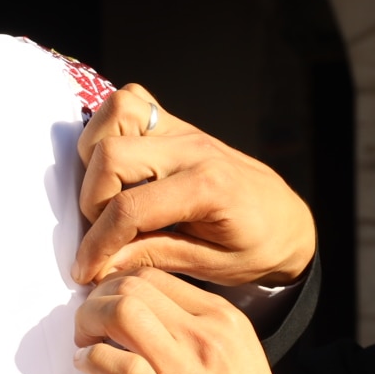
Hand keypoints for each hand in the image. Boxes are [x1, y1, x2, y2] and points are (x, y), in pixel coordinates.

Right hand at [74, 83, 316, 287]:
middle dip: (94, 201)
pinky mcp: (178, 125)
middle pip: (112, 154)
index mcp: (209, 187)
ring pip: (118, 112)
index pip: (130, 208)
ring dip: (97, 156)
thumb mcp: (213, 266)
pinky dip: (112, 129)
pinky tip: (120, 171)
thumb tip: (101, 263)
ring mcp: (186, 131)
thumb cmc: (258, 247)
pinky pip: (133, 104)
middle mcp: (194, 149)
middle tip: (106, 233)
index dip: (98, 244)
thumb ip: (155, 257)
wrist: (288, 222)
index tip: (87, 269)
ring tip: (109, 198)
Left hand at [75, 268, 317, 373]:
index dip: (119, 286)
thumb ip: (198, 337)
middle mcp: (205, 337)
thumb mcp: (237, 360)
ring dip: (88, 322)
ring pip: (121, 312)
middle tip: (89, 325)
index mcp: (224, 321)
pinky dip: (90, 359)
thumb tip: (149, 326)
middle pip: (133, 287)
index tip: (106, 305)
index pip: (157, 278)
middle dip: (98, 300)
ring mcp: (185, 370)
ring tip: (86, 342)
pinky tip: (87, 367)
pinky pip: (114, 363)